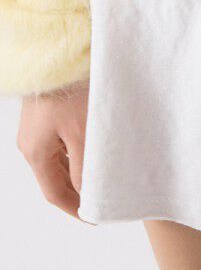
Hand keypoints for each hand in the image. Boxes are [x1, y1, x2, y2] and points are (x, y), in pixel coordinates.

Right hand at [16, 78, 89, 218]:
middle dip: (76, 191)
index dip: (75, 209)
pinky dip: (74, 151)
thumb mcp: (83, 134)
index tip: (94, 218)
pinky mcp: (44, 113)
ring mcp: (35, 128)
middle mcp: (30, 143)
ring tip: (101, 176)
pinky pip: (58, 141)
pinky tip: (92, 148)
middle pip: (54, 177)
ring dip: (76, 169)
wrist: (59, 51)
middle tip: (101, 200)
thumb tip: (86, 194)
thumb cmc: (71, 90)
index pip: (55, 193)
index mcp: (36, 153)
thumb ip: (84, 168)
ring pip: (58, 159)